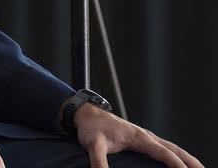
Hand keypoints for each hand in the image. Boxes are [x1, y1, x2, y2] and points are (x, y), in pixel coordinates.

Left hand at [74, 104, 202, 167]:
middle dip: (190, 162)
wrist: (86, 113)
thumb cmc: (91, 128)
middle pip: (174, 150)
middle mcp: (146, 136)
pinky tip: (179, 161)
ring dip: (186, 158)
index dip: (177, 165)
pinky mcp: (141, 138)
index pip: (164, 153)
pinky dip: (176, 154)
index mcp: (139, 138)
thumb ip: (99, 163)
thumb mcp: (93, 146)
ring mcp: (145, 136)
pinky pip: (164, 147)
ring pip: (172, 147)